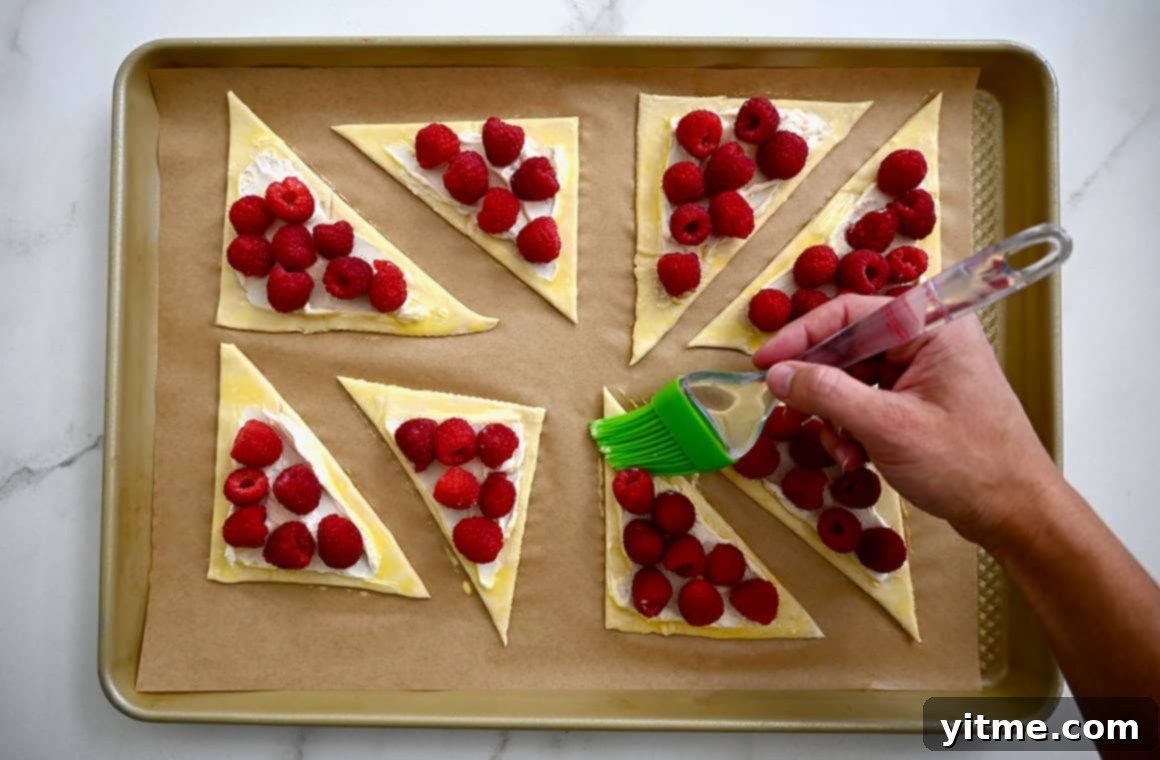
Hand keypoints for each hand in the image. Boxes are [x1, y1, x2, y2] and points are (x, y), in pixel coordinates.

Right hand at [753, 295, 1059, 546]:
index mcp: (931, 325)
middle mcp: (928, 337)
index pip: (849, 312)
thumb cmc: (966, 464)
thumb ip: (826, 393)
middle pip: (848, 346)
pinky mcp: (921, 398)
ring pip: (853, 377)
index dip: (800, 337)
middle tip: (798, 417)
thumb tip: (776, 374)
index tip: (763, 363)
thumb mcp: (886, 427)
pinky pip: (869, 399)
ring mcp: (925, 369)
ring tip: (842, 451)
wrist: (1016, 513)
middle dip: (822, 388)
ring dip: (836, 415)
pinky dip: (853, 426)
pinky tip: (855, 455)